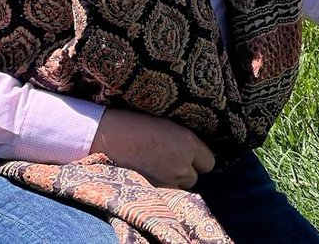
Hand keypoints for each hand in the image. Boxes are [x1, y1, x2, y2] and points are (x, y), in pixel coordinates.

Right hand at [89, 108, 215, 188]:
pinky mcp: (153, 191)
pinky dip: (160, 187)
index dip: (199, 160)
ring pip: (180, 187)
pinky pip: (165, 193)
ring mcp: (167, 181)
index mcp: (189, 144)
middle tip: (170, 161)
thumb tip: (195, 153)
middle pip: (195, 177)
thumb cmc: (138, 124)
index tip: (190, 156)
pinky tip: (148, 174)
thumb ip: (186, 142)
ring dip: (174, 180)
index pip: (209, 163)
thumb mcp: (170, 126)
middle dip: (186, 171)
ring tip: (157, 167)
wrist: (109, 137)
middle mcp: (182, 165)